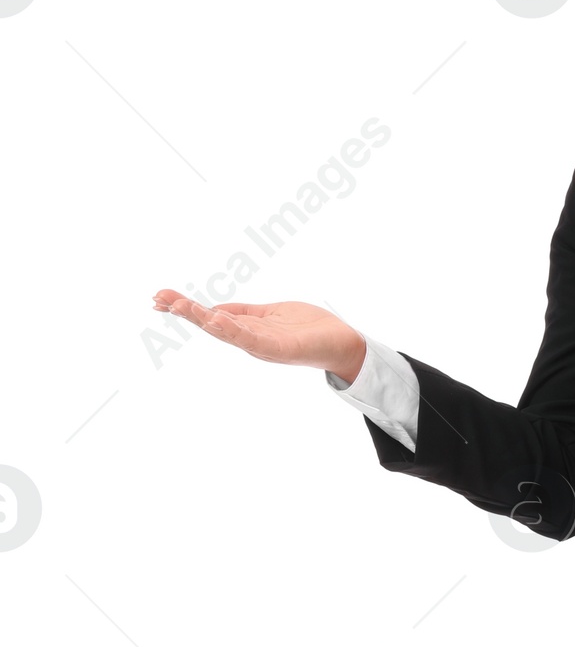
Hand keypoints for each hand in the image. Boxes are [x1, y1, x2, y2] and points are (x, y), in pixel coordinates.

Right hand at [151, 290, 366, 383]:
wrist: (342, 342)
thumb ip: (242, 312)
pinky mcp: (280, 349)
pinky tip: (218, 319)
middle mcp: (249, 341)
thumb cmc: (308, 327)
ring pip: (227, 333)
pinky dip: (234, 331)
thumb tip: (213, 309)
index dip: (185, 308)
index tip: (159, 298)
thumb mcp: (268, 315)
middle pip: (211, 325)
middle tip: (160, 300)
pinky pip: (253, 340)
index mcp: (246, 331)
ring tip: (182, 307)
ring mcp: (263, 347)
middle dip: (186, 312)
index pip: (209, 317)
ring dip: (203, 320)